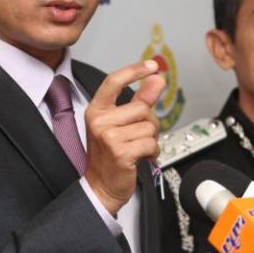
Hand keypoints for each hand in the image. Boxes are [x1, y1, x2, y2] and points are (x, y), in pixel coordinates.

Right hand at [84, 60, 164, 214]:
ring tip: (136, 148)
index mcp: (97, 110)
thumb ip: (140, 100)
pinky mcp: (121, 152)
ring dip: (150, 139)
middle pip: (142, 108)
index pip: (114, 81)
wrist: (101, 186)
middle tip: (137, 137)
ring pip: (149, 126)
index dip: (134, 70)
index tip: (152, 65)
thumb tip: (156, 79)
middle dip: (149, 123)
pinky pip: (151, 143)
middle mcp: (99, 121)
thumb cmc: (110, 155)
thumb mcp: (122, 124)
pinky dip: (152, 152)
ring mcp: (108, 136)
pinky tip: (140, 157)